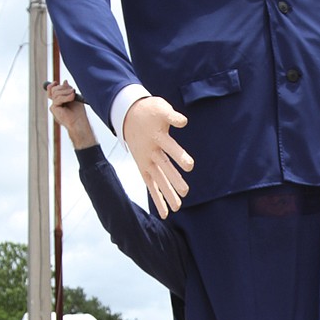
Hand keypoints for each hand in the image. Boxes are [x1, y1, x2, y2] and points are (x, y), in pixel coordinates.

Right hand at [47, 80, 96, 148]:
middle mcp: (55, 103)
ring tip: (73, 95)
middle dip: (63, 88)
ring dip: (66, 92)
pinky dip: (66, 97)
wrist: (79, 122)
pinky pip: (57, 99)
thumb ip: (68, 89)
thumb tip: (64, 81)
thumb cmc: (78, 111)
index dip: (53, 85)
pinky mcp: (53, 108)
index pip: (52, 90)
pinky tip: (72, 98)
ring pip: (55, 93)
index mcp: (59, 100)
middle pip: (54, 89)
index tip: (57, 82)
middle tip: (72, 91)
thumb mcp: (73, 97)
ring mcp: (53, 106)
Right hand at [123, 96, 193, 218]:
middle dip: (174, 180)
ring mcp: (146, 161)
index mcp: (157, 136)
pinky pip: (151, 185)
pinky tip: (166, 212)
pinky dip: (157, 198)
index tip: (190, 165)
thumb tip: (183, 121)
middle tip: (185, 192)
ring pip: (158, 180)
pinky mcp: (144, 168)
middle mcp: (151, 151)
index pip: (170, 148)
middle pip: (164, 167)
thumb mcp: (161, 107)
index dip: (179, 156)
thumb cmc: (150, 111)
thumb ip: (172, 116)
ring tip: (178, 207)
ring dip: (167, 193)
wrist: (129, 115)